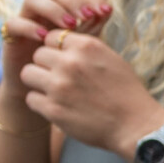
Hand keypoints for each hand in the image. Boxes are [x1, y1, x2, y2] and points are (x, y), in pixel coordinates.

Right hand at [1, 0, 110, 94]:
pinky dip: (29, 27)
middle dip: (72, 0)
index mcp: (62, 7)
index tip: (105, 12)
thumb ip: (94, 26)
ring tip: (70, 25)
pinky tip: (45, 37)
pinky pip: (14, 22)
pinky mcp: (9, 35)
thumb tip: (106, 11)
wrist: (41, 88)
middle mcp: (42, 8)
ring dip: (53, 9)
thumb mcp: (83, 43)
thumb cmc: (65, 63)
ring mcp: (24, 19)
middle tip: (87, 16)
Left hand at [21, 24, 163, 159]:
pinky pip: (30, 98)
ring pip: (27, 73)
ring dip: (37, 81)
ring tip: (53, 90)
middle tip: (58, 77)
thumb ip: (85, 50)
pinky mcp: (52, 108)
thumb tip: (62, 41)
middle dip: (45, 64)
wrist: (136, 126)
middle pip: (37, 54)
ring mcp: (59, 86)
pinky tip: (55, 106)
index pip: (51, 36)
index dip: (55, 48)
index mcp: (87, 47)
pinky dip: (40, 103)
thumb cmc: (126, 93)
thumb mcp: (112, 59)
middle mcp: (70, 63)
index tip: (63, 59)